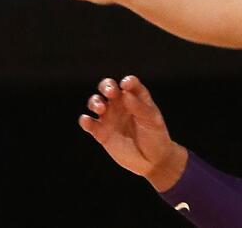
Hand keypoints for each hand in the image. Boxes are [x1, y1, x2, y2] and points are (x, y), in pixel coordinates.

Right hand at [79, 76, 187, 191]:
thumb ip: (139, 107)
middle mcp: (121, 104)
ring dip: (95, 102)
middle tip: (110, 92)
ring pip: (96, 103)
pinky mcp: (101, 132)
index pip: (129, 83)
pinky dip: (85, 121)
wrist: (152, 160)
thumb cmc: (155, 136)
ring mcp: (110, 117)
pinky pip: (89, 124)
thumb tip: (125, 94)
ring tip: (101, 108)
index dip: (127, 82)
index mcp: (136, 97)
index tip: (127, 85)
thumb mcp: (152, 121)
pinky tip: (87, 120)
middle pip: (108, 88)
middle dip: (106, 86)